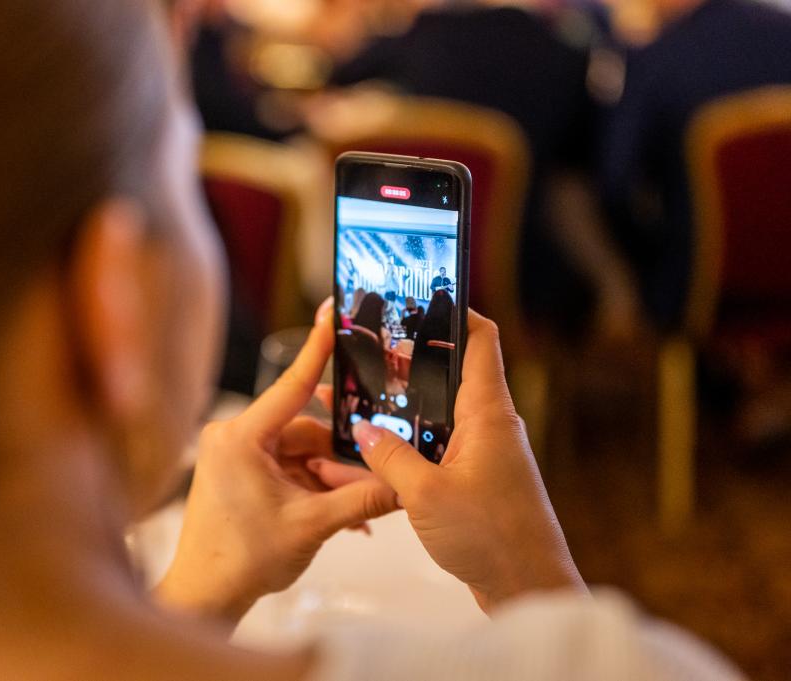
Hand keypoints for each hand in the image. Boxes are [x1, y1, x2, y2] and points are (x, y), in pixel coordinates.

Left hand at [155, 300, 398, 623]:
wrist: (204, 596)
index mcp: (240, 438)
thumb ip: (362, 500)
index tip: (334, 310)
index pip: (291, 385)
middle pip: (306, 430)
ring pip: (303, 453)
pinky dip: (317, 488)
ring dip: (332, 478)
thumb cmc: (241, 560)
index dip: (319, 347)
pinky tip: (345, 515)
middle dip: (341, 456)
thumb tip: (405, 486)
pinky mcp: (242, 474)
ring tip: (359, 512)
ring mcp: (237, 456)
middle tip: (375, 472)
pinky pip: (291, 470)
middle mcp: (234, 438)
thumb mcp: (312, 525)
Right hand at [353, 310, 586, 612]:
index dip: (454, 310)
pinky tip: (374, 450)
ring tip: (359, 396)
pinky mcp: (475, 479)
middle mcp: (489, 425)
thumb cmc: (491, 538)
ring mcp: (483, 452)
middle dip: (408, 360)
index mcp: (487, 413)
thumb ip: (389, 457)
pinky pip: (437, 447)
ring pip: (438, 412)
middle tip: (366, 351)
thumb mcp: (426, 494)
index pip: (481, 339)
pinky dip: (408, 442)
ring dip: (402, 405)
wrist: (529, 587)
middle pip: (450, 373)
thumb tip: (361, 427)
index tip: (418, 295)